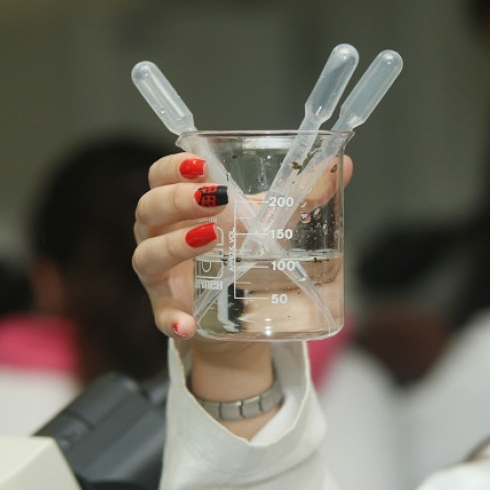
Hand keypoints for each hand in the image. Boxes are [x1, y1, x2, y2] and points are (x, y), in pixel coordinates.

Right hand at [132, 152, 353, 342]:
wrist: (243, 310)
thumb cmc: (244, 251)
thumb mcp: (272, 221)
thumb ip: (304, 193)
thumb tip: (342, 166)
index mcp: (179, 205)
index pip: (160, 176)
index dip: (173, 167)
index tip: (200, 164)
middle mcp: (159, 235)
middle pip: (149, 210)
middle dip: (177, 199)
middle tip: (214, 198)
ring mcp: (161, 275)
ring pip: (148, 255)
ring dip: (173, 246)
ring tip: (209, 239)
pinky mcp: (170, 311)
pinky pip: (162, 316)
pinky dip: (171, 319)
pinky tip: (185, 324)